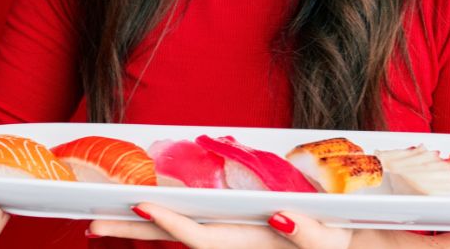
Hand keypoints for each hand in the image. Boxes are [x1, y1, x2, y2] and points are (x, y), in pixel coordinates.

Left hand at [86, 203, 353, 247]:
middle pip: (180, 241)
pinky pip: (196, 225)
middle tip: (92, 224)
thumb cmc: (347, 241)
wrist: (357, 248)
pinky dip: (167, 220)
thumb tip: (279, 215)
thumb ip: (310, 235)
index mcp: (256, 242)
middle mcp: (240, 243)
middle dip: (135, 232)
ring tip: (104, 221)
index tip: (139, 205)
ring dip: (144, 228)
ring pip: (182, 235)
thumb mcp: (336, 243)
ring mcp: (236, 238)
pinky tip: (145, 211)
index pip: (204, 237)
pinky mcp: (238, 231)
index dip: (171, 222)